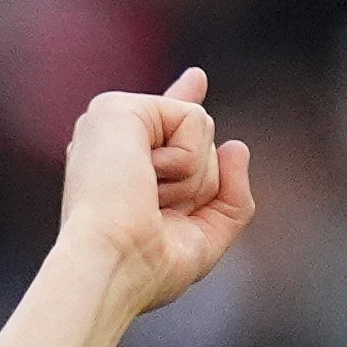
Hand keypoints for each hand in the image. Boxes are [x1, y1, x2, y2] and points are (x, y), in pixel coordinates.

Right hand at [57, 69, 256, 319]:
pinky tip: (146, 178)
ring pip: (201, 125)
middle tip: (151, 215)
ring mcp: (111, 121)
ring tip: (145, 199)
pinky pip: (194, 117)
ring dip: (190, 177)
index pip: (163, 127)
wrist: (111, 267)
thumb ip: (231, 197)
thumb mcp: (202, 237)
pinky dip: (184, 160)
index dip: (182, 101)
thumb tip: (236, 145)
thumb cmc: (143, 268)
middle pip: (200, 141)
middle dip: (198, 185)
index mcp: (123, 169)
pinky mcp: (117, 108)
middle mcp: (113, 141)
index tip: (197, 79)